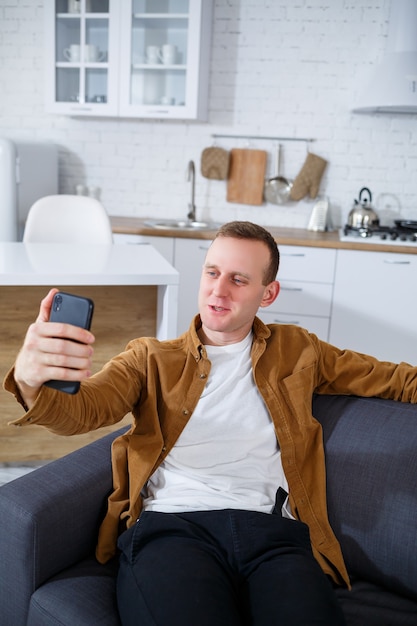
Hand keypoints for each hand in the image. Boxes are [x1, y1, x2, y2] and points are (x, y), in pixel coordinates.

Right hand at [14, 289, 94, 407]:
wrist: (24, 370)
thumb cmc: (38, 344)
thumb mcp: (40, 327)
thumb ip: (48, 310)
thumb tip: (55, 292)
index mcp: (36, 329)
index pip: (61, 328)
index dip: (79, 333)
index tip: (91, 338)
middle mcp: (33, 343)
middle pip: (64, 346)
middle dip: (81, 350)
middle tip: (91, 351)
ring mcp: (35, 359)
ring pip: (63, 361)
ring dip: (81, 362)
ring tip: (89, 362)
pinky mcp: (38, 374)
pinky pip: (61, 374)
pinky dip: (76, 374)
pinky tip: (85, 373)